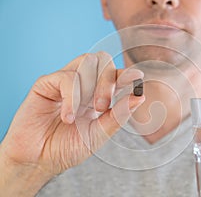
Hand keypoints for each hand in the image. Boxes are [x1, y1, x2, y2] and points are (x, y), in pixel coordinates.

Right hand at [0, 52, 144, 175]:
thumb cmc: (67, 148)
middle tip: (103, 106)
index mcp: (97, 95)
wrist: (39, 160)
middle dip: (109, 79)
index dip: (127, 73)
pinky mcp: (46, 84)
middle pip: (102, 59)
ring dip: (93, 85)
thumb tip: (140, 97)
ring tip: (90, 110)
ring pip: (87, 61)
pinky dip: (72, 96)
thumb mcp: (99, 134)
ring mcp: (65, 82)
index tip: (137, 77)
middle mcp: (83, 85)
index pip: (114, 74)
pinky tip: (68, 117)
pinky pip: (66, 77)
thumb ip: (118, 115)